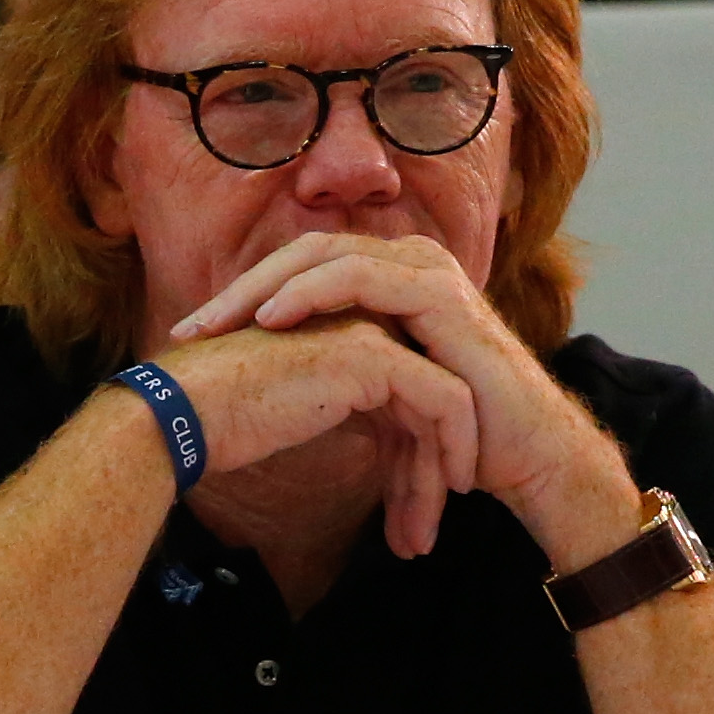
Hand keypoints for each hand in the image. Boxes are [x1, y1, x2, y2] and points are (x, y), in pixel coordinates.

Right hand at [157, 314, 483, 555]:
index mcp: (344, 339)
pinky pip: (444, 402)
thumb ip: (342, 422)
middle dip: (428, 478)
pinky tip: (445, 495)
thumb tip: (381, 461)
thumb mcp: (297, 419)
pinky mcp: (375, 355)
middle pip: (426, 409)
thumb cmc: (221, 423)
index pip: (402, 403)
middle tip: (419, 541)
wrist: (185, 413)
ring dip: (436, 478)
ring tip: (421, 540)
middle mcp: (363, 329)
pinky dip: (454, 449)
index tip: (407, 518)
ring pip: (444, 408)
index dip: (410, 463)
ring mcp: (370, 335)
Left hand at [171, 232, 642, 566]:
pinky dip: (311, 292)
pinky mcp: (439, 294)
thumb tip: (263, 396)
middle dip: (239, 290)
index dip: (242, 298)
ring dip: (262, 288)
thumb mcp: (380, 402)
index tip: (192, 338)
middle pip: (302, 255)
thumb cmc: (455, 437)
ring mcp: (425, 272)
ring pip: (322, 256)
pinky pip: (360, 277)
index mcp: (388, 281)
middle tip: (189, 329)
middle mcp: (405, 263)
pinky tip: (271, 318)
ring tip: (218, 324)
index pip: (299, 270)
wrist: (525, 459)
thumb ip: (335, 381)